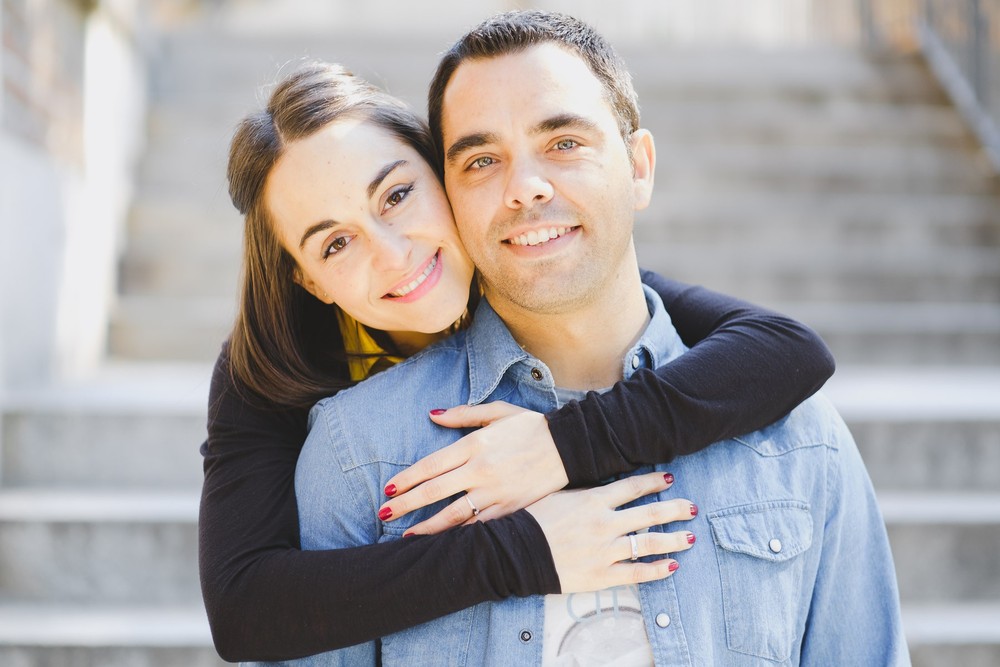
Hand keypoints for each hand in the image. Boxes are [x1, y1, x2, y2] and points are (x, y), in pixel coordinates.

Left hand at [378, 402, 568, 533]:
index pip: (431, 465)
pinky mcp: (510, 509)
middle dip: (405, 504)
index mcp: (475, 445)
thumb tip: (431, 415)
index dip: (407, 479)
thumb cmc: (531, 426)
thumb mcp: (497, 412)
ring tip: (406, 535)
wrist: (569, 447)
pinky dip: (459, 536)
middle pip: (434, 492)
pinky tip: (444, 542)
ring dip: (426, 527)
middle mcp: (481, 470)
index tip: (389, 489)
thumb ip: (462, 414)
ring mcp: (495, 493)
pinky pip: (478, 526)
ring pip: (453, 515)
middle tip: (384, 513)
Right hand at [526, 471, 695, 592]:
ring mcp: (606, 550)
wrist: (517, 552)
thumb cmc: (533, 520)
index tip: (670, 480)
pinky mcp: (602, 575)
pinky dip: (657, 569)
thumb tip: (605, 486)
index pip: (633, 487)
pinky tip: (672, 566)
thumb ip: (585, 492)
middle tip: (692, 507)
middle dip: (674, 509)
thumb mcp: (559, 496)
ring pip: (649, 543)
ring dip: (674, 539)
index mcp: (593, 500)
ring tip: (690, 537)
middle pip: (649, 513)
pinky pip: (637, 572)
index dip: (654, 482)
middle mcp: (605, 524)